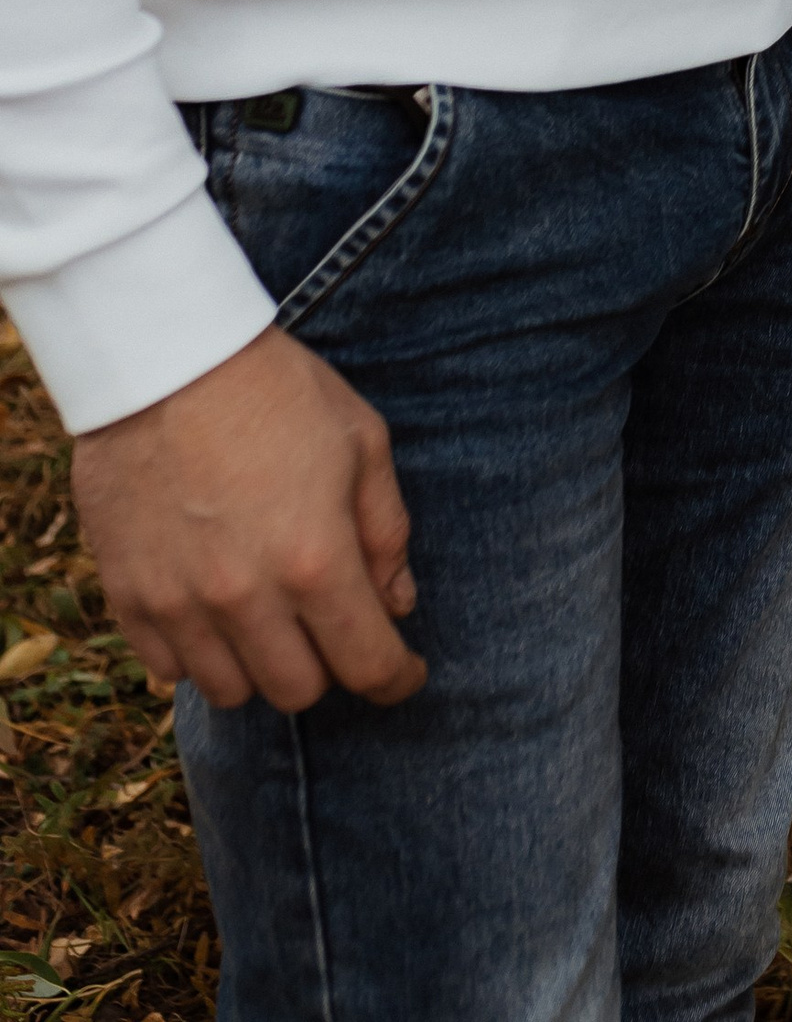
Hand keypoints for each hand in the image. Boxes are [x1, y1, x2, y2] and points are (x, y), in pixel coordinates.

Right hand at [71, 322, 425, 713]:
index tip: (405, 673)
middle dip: (328, 665)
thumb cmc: (276, 389)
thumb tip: (397, 603)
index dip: (397, 679)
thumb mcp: (361, 440)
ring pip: (232, 692)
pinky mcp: (128, 598)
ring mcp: (180, 604)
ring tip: (269, 613)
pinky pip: (169, 669)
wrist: (165, 358)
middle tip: (330, 622)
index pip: (367, 664)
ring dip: (261, 664)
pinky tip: (214, 608)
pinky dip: (199, 653)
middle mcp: (246, 598)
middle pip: (298, 692)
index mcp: (315, 558)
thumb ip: (385, 531)